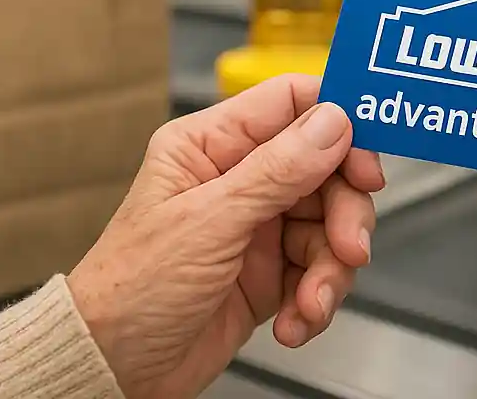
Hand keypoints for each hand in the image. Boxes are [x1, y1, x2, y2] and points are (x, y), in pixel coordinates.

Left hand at [67, 75, 383, 398]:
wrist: (110, 375)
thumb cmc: (129, 291)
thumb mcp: (208, 223)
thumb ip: (276, 170)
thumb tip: (333, 121)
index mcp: (212, 144)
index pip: (292, 104)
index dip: (339, 123)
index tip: (366, 160)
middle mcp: (240, 176)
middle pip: (324, 167)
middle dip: (344, 210)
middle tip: (351, 245)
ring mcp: (257, 223)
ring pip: (329, 221)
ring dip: (332, 266)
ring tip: (314, 300)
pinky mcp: (270, 269)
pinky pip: (319, 267)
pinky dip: (318, 296)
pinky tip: (296, 320)